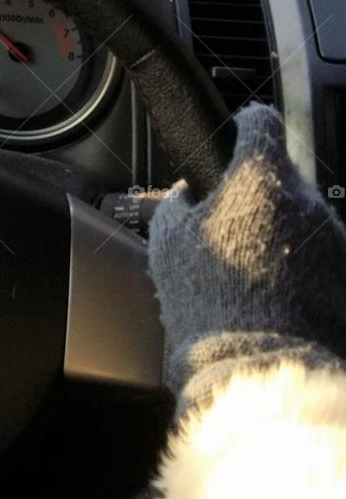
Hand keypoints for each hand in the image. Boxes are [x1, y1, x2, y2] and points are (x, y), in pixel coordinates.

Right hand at [148, 102, 345, 414]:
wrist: (258, 377)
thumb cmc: (208, 304)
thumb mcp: (168, 245)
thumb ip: (179, 202)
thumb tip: (190, 191)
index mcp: (262, 178)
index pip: (260, 121)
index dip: (241, 129)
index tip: (230, 145)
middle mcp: (308, 200)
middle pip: (282, 177)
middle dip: (259, 196)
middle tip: (230, 229)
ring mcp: (337, 241)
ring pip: (305, 219)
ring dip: (284, 234)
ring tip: (254, 274)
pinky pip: (323, 258)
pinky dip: (304, 270)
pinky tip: (278, 299)